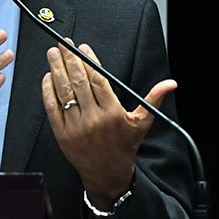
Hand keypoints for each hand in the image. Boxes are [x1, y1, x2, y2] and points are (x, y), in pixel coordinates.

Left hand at [41, 41, 177, 210]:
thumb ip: (153, 99)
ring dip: (57, 70)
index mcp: (112, 113)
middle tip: (63, 44)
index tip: (82, 48)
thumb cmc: (124, 146)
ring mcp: (76, 126)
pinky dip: (48, 92)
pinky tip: (47, 77)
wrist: (107, 174)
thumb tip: (170, 84)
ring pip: (64, 92)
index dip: (89, 61)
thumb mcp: (142, 123)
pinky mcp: (62, 134)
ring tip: (53, 54)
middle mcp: (93, 118)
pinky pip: (52, 108)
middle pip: (79, 82)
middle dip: (69, 60)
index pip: (98, 80)